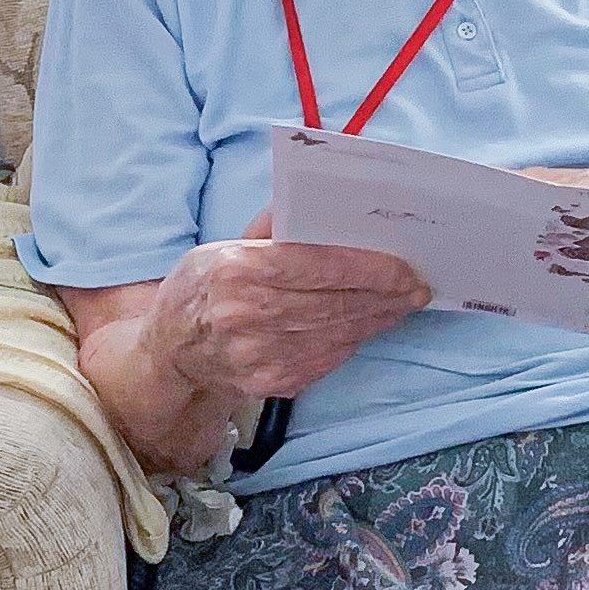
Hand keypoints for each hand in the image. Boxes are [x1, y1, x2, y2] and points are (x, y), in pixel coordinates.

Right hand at [137, 213, 430, 399]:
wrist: (169, 353)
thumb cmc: (204, 287)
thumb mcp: (224, 245)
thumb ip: (274, 227)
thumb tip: (325, 206)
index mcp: (236, 270)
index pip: (318, 266)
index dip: (369, 268)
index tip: (406, 267)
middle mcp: (245, 316)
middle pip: (336, 303)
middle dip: (386, 295)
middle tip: (418, 287)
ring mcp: (257, 356)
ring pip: (338, 334)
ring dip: (378, 319)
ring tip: (403, 304)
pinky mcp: (270, 383)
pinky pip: (327, 358)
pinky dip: (353, 340)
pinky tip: (368, 325)